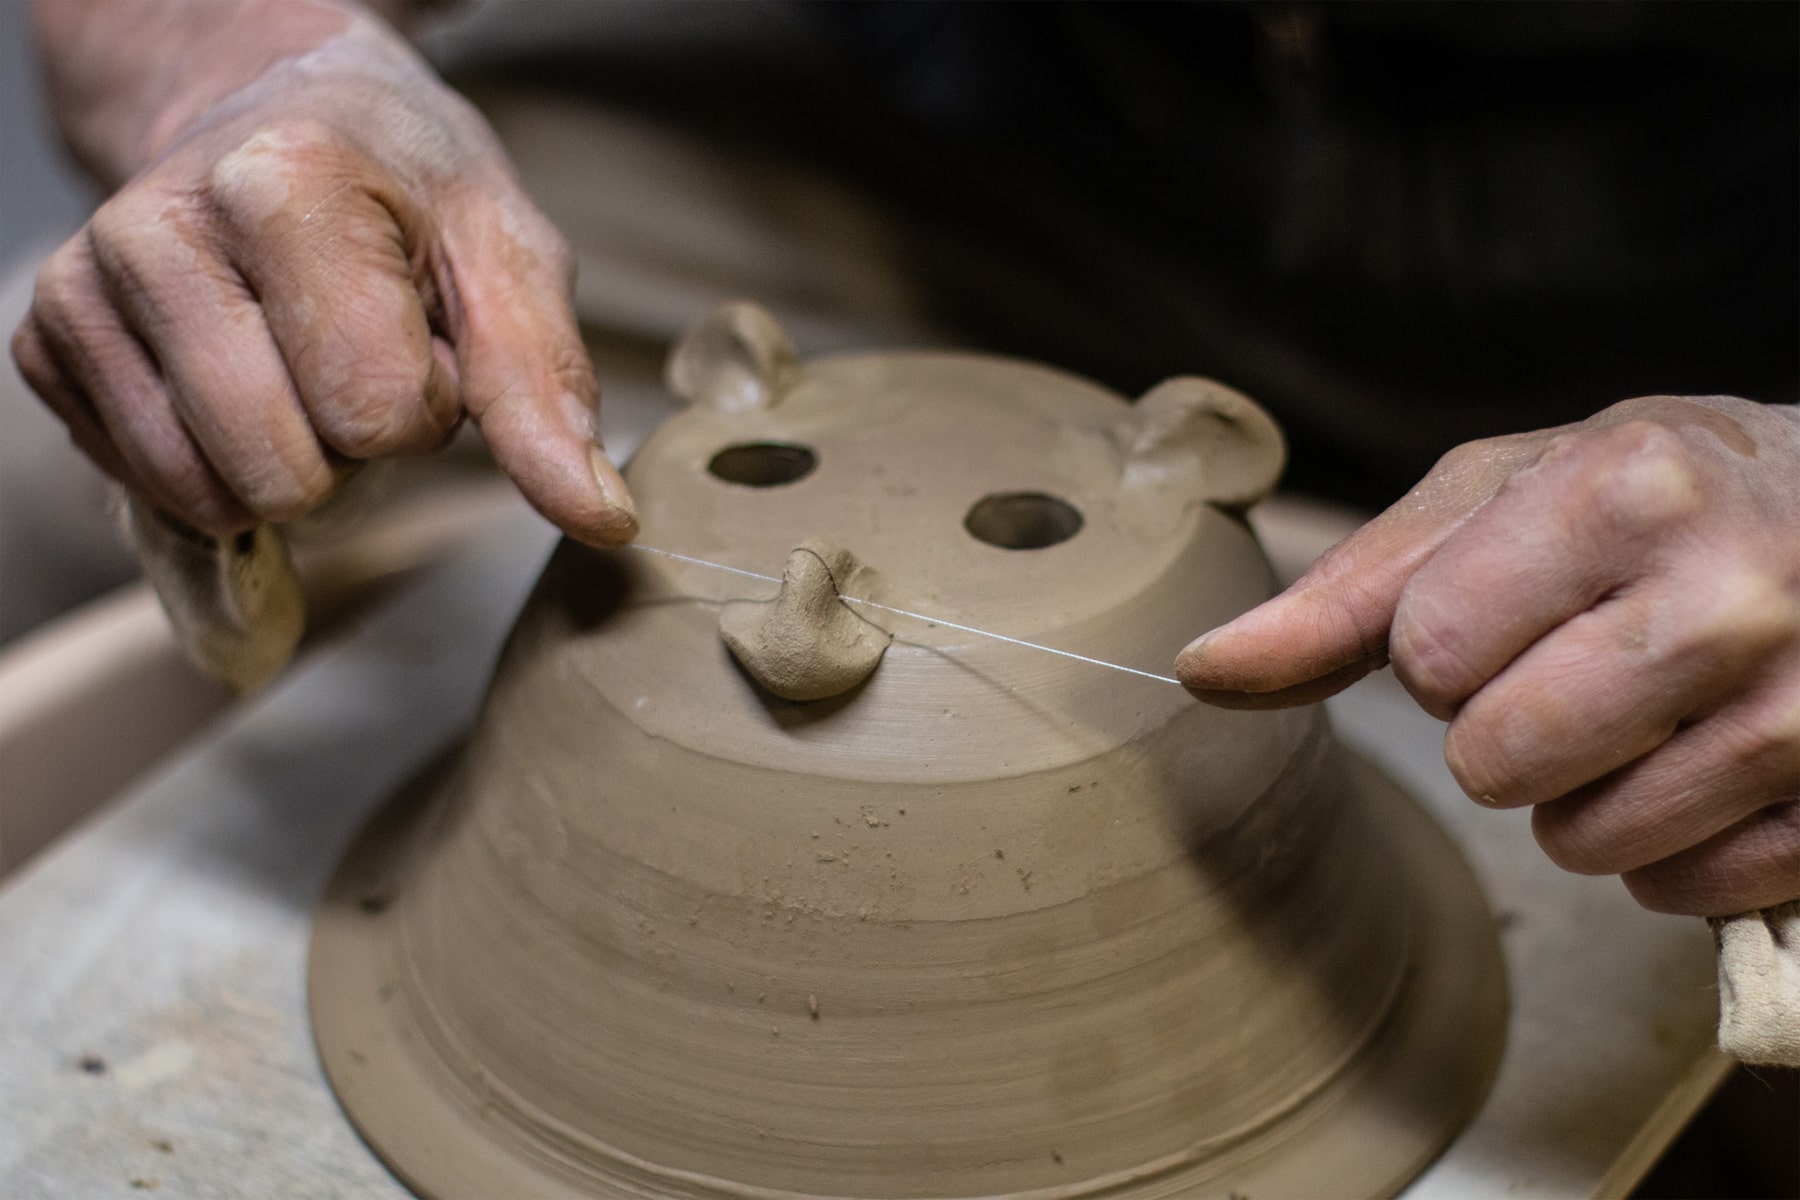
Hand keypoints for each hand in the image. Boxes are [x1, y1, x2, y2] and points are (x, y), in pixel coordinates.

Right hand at [11, 4, 635, 544]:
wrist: (276, 109)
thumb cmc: (405, 186)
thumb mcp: (507, 257)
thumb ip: (549, 392)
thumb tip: (600, 519)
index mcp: (285, 184)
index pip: (376, 412)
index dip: (426, 403)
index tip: (420, 332)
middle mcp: (158, 228)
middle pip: (284, 469)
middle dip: (352, 441)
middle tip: (357, 354)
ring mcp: (81, 285)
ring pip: (209, 494)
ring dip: (284, 458)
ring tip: (299, 361)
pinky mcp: (45, 342)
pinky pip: (150, 488)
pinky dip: (216, 463)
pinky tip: (240, 376)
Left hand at [1178, 395, 1799, 915]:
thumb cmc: (1660, 495)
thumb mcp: (1505, 493)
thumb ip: (1352, 590)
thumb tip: (1202, 672)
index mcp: (1627, 489)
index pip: (1428, 655)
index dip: (1441, 650)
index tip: (1508, 607)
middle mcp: (1729, 597)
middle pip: (1495, 761)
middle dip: (1501, 726)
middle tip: (1577, 662)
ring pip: (1584, 843)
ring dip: (1582, 792)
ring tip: (1648, 705)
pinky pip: (1680, 889)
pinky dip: (1670, 843)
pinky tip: (1710, 755)